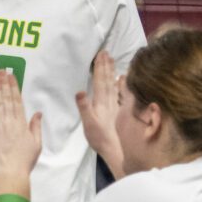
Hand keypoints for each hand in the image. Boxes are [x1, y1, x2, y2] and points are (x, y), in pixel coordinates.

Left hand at [0, 71, 41, 189]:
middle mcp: (9, 122)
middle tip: (1, 71)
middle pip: (6, 98)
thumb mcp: (36, 144)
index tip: (11, 77)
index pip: (17, 101)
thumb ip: (35, 127)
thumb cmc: (24, 161)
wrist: (10, 173)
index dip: (14, 87)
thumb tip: (37, 114)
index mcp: (21, 124)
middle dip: (3, 83)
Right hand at [76, 51, 123, 177]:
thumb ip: (84, 107)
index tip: (100, 55)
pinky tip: (122, 78)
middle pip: (108, 80)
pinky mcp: (119, 111)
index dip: (99, 68)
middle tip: (105, 52)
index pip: (100, 81)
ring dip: (112, 72)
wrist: (115, 149)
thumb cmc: (99, 138)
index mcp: (101, 102)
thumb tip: (80, 92)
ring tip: (112, 60)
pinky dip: (121, 84)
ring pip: (114, 85)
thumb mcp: (88, 124)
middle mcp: (109, 101)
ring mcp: (115, 105)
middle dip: (106, 66)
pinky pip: (120, 93)